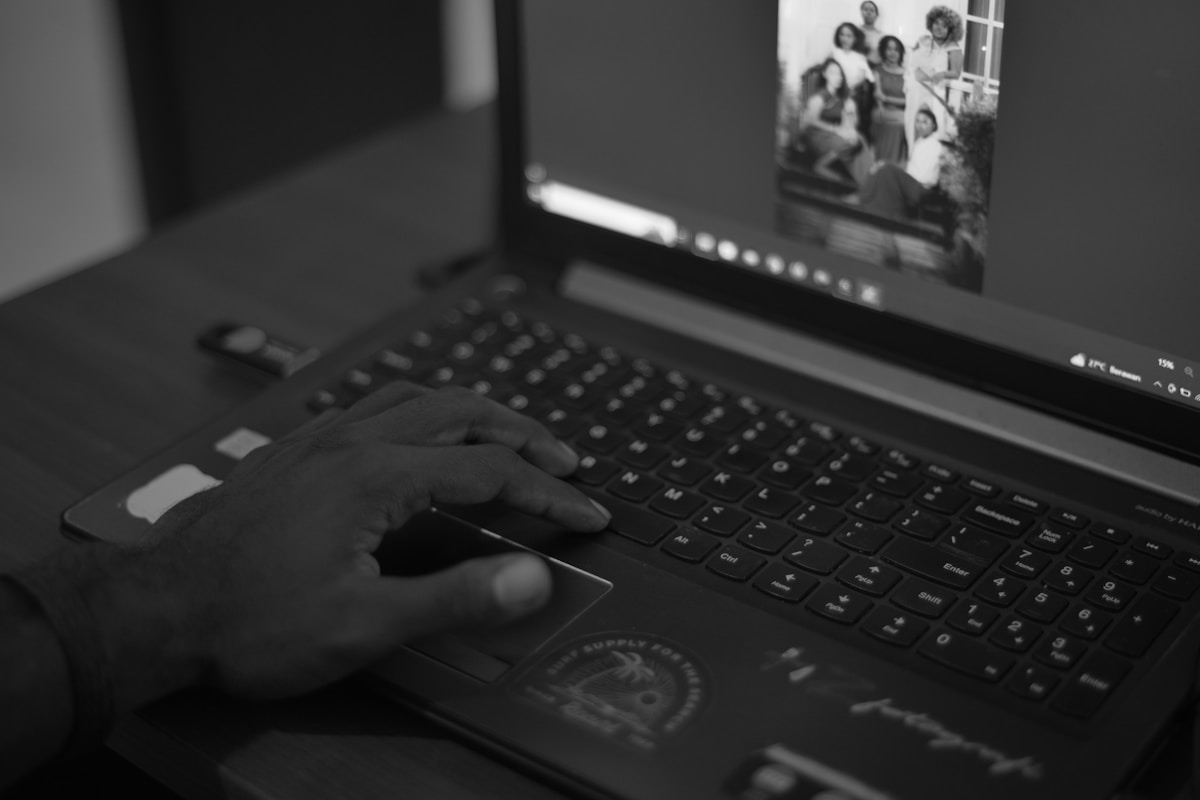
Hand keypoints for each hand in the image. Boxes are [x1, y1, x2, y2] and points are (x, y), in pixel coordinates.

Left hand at [99, 382, 610, 704]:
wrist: (157, 610)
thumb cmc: (251, 622)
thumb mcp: (363, 625)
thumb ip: (455, 598)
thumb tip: (532, 578)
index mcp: (377, 477)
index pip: (489, 471)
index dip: (548, 491)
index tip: (587, 511)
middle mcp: (351, 444)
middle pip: (460, 411)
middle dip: (521, 432)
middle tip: (562, 459)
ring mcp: (319, 442)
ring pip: (414, 399)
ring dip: (470, 411)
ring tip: (504, 434)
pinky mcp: (295, 454)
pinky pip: (372, 407)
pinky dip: (419, 412)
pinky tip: (415, 437)